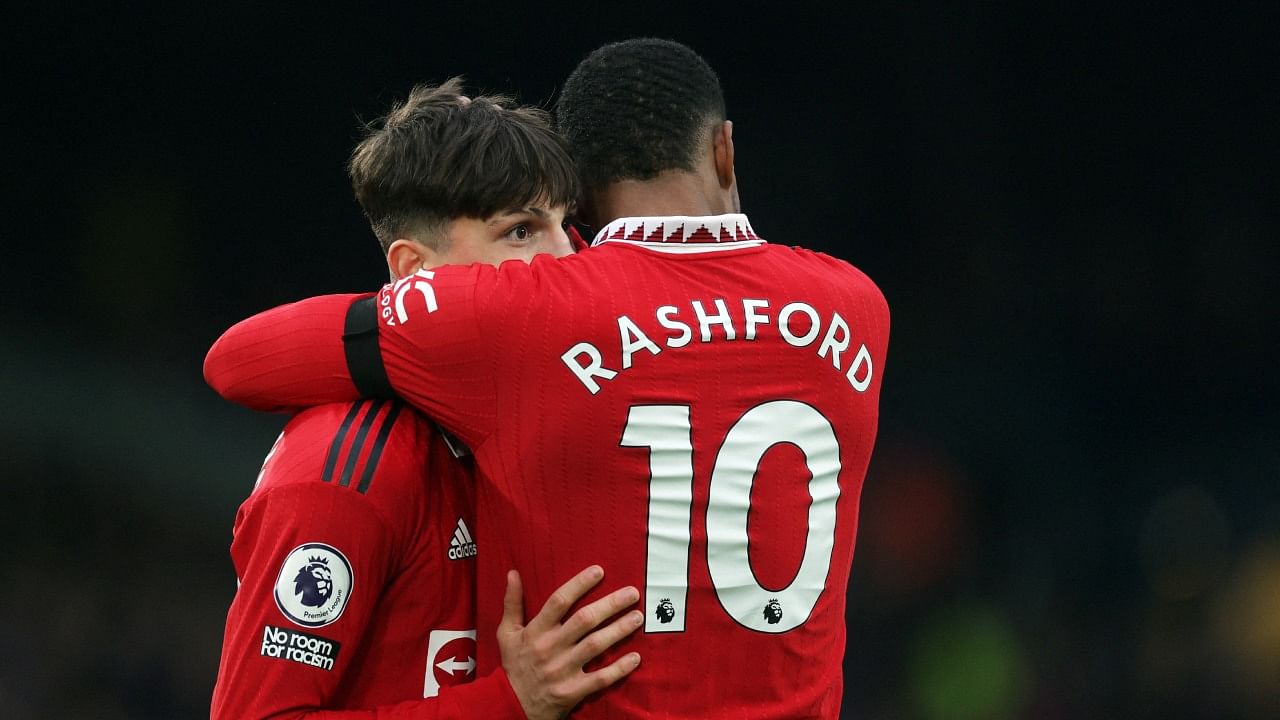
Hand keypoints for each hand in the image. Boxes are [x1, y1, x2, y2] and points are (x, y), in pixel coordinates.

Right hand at [499, 565, 642, 719]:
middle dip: (610, 605)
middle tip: (632, 593)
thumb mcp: (506, 633)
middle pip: (585, 620)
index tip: (599, 571)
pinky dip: (619, 668)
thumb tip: (513, 573)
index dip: (579, 584)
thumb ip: (512, 603)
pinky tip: (636, 658)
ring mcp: (562, 670)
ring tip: (637, 617)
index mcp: (535, 631)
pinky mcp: (572, 691)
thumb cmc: (514, 665)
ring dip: (619, 630)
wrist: (511, 705)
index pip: (559, 601)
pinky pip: (600, 678)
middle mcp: (550, 648)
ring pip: (595, 645)